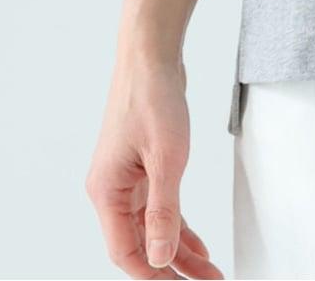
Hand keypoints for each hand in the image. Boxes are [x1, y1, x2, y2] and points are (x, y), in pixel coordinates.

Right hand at [84, 54, 222, 278]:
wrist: (151, 57)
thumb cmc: (153, 98)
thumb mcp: (166, 158)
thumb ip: (164, 212)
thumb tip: (161, 258)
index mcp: (106, 192)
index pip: (124, 251)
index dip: (153, 273)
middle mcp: (111, 190)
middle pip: (138, 243)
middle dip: (172, 267)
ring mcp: (126, 179)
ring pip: (151, 227)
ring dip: (178, 249)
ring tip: (208, 270)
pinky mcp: (141, 167)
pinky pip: (158, 207)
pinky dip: (177, 225)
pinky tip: (196, 242)